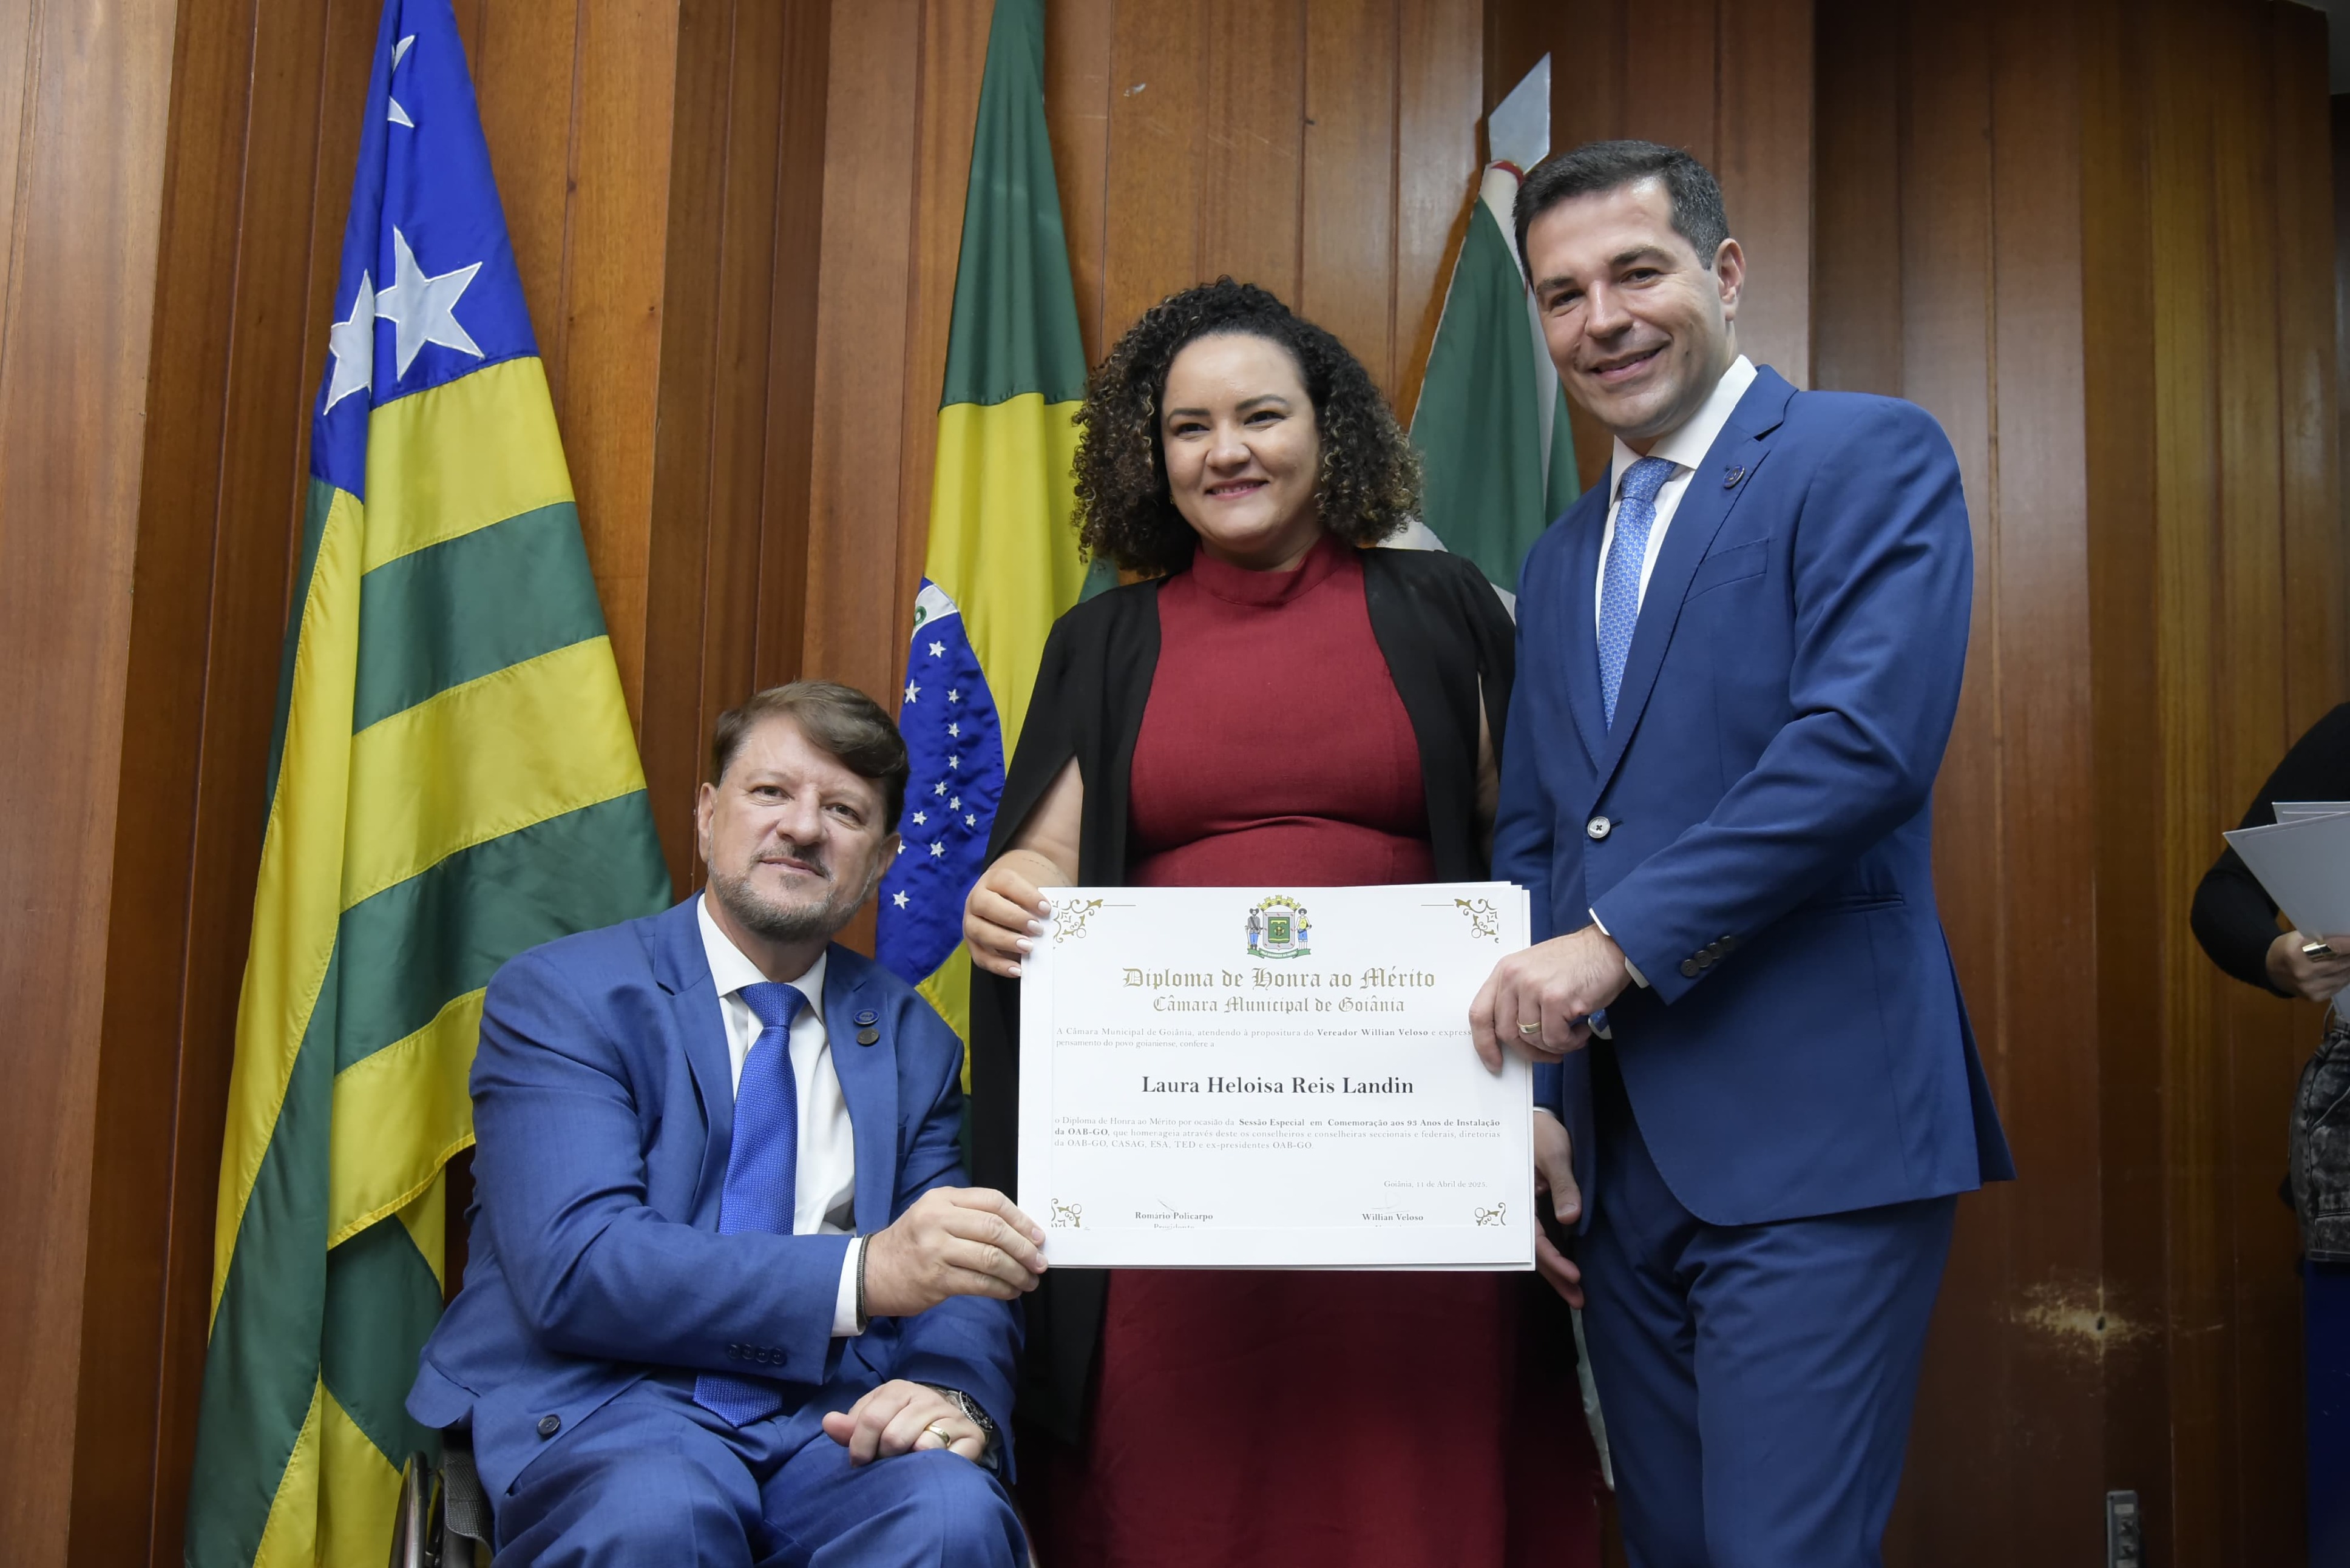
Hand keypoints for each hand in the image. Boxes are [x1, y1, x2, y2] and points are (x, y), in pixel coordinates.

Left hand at [820, 1380, 987, 1465]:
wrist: (946, 1422)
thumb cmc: (900, 1424)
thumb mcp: (873, 1421)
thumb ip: (850, 1427)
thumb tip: (828, 1423)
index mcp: (898, 1390)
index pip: (871, 1418)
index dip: (860, 1445)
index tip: (859, 1461)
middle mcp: (926, 1399)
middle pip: (894, 1437)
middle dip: (885, 1457)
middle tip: (886, 1462)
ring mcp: (951, 1416)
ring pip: (922, 1446)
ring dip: (910, 1463)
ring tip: (907, 1464)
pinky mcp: (971, 1436)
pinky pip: (950, 1457)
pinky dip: (936, 1467)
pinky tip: (930, 1466)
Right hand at [862, 1187, 1046, 1315]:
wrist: (872, 1272)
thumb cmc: (911, 1243)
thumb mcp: (934, 1215)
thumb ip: (969, 1216)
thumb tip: (1019, 1232)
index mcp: (942, 1199)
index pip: (992, 1201)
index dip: (1021, 1220)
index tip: (1038, 1236)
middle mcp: (938, 1220)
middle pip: (995, 1230)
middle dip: (1024, 1248)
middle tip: (1039, 1262)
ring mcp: (936, 1250)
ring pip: (991, 1258)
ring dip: (1017, 1272)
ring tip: (1029, 1280)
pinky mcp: (936, 1279)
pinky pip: (980, 1283)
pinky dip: (1002, 1289)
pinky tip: (1010, 1291)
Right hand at [963, 851, 1062, 977]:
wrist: (1007, 904)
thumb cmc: (1024, 900)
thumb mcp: (1031, 894)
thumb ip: (1039, 905)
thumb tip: (1055, 922)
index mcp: (993, 880)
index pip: (1006, 882)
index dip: (1027, 895)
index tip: (1047, 909)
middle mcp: (977, 899)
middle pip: (986, 905)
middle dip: (1013, 918)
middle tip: (1037, 929)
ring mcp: (971, 922)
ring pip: (980, 931)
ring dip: (1005, 941)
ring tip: (1028, 948)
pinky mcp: (973, 945)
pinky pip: (981, 957)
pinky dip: (999, 965)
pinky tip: (1018, 969)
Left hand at [1470, 925, 1632, 1067]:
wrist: (1608, 948)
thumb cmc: (1577, 962)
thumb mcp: (1534, 971)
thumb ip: (1517, 998)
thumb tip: (1511, 1036)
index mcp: (1504, 971)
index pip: (1480, 1013)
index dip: (1484, 1043)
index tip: (1494, 1061)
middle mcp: (1514, 977)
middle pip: (1506, 1033)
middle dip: (1529, 1052)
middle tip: (1550, 1053)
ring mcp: (1533, 987)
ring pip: (1532, 1039)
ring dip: (1555, 1045)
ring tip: (1571, 1033)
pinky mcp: (1555, 999)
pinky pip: (1555, 1039)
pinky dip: (1570, 1042)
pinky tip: (1581, 1029)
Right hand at [1533, 1111, 1583, 1306]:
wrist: (1534, 1114)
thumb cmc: (1541, 1130)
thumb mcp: (1555, 1153)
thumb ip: (1564, 1185)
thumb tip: (1571, 1220)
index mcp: (1516, 1197)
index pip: (1533, 1238)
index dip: (1553, 1260)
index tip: (1575, 1276)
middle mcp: (1519, 1208)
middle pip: (1534, 1251)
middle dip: (1555, 1277)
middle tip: (1579, 1301)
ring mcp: (1528, 1209)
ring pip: (1539, 1246)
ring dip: (1556, 1270)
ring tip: (1577, 1294)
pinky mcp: (1538, 1205)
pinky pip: (1544, 1235)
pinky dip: (1556, 1253)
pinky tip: (1568, 1266)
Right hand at [2267, 930, 2349, 1002]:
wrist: (2271, 972)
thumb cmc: (2285, 949)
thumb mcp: (2296, 937)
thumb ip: (2319, 938)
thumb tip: (2346, 937)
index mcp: (2295, 955)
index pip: (2331, 948)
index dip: (2348, 944)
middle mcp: (2303, 974)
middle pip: (2341, 963)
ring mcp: (2310, 988)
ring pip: (2344, 975)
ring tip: (2348, 957)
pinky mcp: (2317, 997)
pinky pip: (2340, 985)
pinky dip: (2346, 975)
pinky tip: (2345, 968)